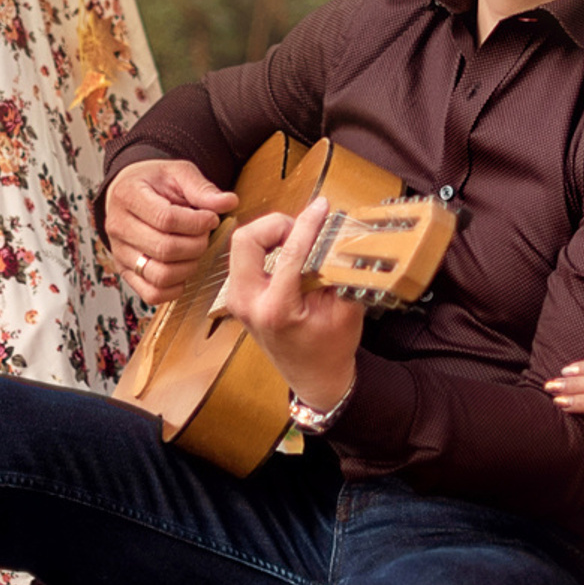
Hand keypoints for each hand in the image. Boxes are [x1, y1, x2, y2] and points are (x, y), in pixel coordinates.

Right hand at [105, 159, 237, 302]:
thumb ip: (202, 189)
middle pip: (164, 249)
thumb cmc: (154, 182)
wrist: (130, 192)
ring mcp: (119, 253)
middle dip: (196, 245)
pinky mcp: (125, 272)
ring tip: (195, 250)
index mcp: (128, 196)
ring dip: (188, 267)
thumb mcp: (178, 173)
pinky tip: (184, 268)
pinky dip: (175, 288)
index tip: (211, 218)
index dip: (197, 223)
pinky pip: (152, 293)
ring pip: (159, 275)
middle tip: (205, 235)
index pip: (165, 219)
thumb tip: (230, 202)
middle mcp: (118, 227)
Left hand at [218, 196, 364, 417]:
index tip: (322, 207)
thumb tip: (337, 231)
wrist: (314, 377)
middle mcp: (248, 303)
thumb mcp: (346, 309)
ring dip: (271, 234)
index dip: (308, 224)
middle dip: (276, 224)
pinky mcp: (239, 294)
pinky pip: (245, 255)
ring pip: (242, 243)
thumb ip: (340, 270)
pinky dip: (267, 245)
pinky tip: (289, 252)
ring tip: (299, 242)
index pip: (288, 253)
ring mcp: (238, 299)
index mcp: (275, 310)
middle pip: (246, 239)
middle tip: (303, 231)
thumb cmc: (331, 349)